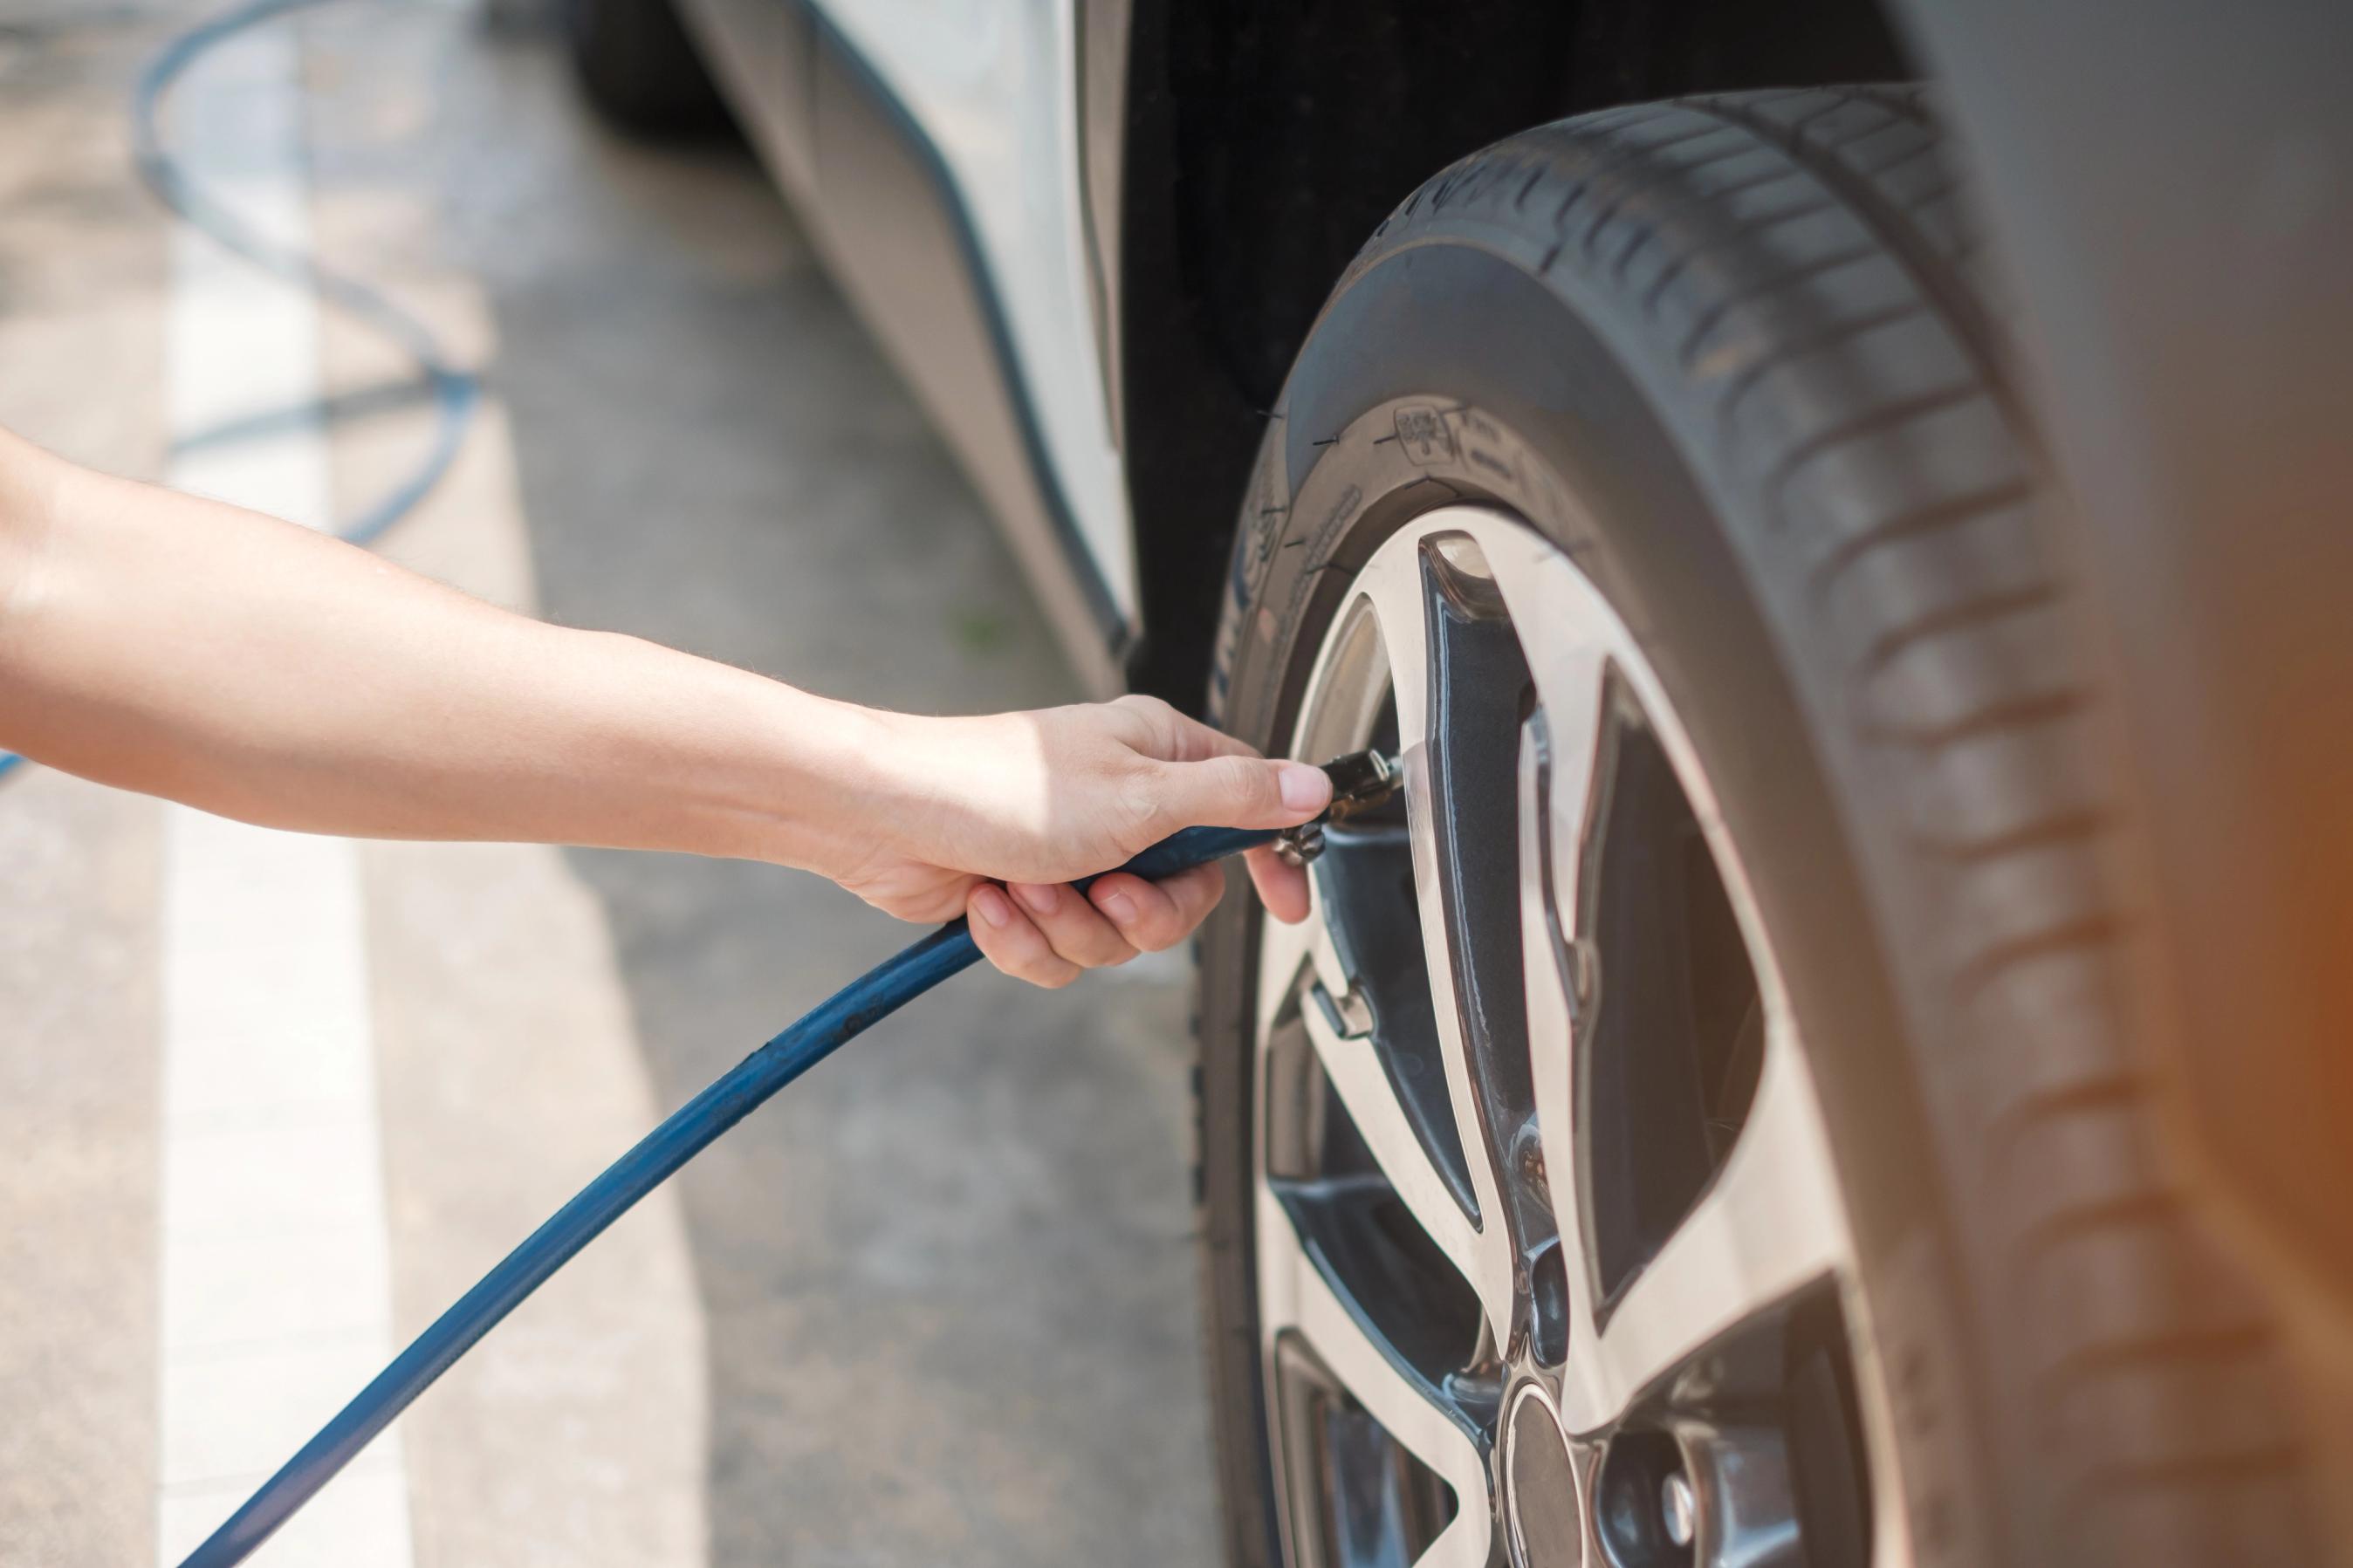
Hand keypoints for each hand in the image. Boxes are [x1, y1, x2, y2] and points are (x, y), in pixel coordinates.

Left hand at [828, 695, 1329, 985]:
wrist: (881, 819)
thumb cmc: (994, 787)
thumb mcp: (1138, 796)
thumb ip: (1233, 799)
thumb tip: (1311, 787)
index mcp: (1157, 757)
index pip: (1246, 805)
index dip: (1270, 857)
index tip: (1287, 906)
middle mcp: (1121, 803)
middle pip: (1183, 894)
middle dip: (1139, 914)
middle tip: (1106, 893)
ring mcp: (1073, 853)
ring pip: (1117, 935)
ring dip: (1069, 927)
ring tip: (1026, 889)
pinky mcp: (1028, 896)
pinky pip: (1060, 952)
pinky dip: (1025, 939)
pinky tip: (991, 903)